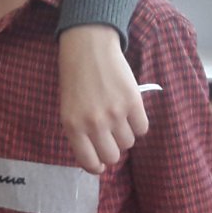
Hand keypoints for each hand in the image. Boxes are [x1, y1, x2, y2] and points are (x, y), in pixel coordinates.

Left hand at [57, 23, 148, 173]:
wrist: (89, 46)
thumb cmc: (75, 77)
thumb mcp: (68, 108)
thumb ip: (80, 133)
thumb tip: (98, 157)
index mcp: (73, 127)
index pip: (89, 162)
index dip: (97, 166)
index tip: (100, 163)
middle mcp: (94, 123)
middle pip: (113, 157)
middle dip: (113, 149)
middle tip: (110, 136)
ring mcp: (115, 114)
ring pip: (129, 143)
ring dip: (125, 134)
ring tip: (118, 116)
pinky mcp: (133, 102)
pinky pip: (143, 128)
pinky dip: (138, 124)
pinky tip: (130, 110)